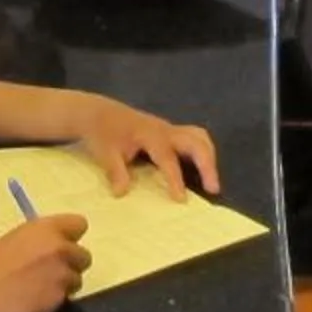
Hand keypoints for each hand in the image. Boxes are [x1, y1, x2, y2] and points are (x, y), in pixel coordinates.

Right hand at [0, 215, 91, 311]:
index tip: (61, 244)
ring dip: (63, 285)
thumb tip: (53, 245)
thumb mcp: (16, 238)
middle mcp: (60, 250)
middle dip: (71, 264)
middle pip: (84, 257)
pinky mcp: (58, 302)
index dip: (71, 236)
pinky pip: (62, 301)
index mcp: (47, 229)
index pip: (80, 224)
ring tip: (38, 289)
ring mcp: (62, 277)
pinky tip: (31, 302)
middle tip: (51, 271)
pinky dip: (51, 302)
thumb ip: (40, 239)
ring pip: (76, 281)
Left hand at [50, 92, 219, 199]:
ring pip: (199, 136)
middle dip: (207, 164)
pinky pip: (193, 137)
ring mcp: (169, 128)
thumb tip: (122, 193)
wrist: (97, 112)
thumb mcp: (105, 153)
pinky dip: (202, 152)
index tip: (181, 199)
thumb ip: (116, 172)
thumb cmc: (102, 133)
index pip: (168, 158)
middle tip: (213, 188)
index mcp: (150, 135)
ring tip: (211, 181)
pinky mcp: (169, 131)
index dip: (175, 179)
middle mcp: (165, 130)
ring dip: (208, 156)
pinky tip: (199, 170)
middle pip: (195, 141)